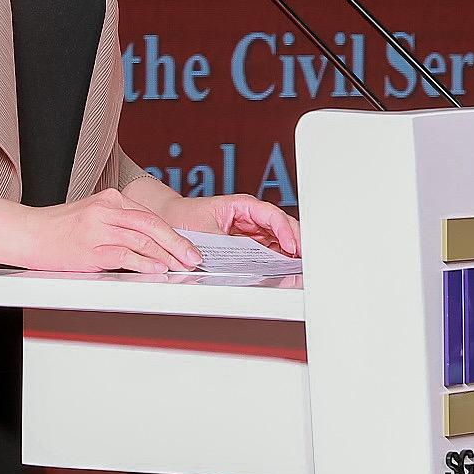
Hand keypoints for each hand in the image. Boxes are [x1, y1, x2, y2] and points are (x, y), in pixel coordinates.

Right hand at [5, 188, 199, 273]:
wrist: (26, 232)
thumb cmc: (57, 228)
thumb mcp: (91, 215)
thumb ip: (119, 222)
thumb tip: (149, 242)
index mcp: (110, 199)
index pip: (150, 216)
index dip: (173, 233)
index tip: (188, 246)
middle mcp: (107, 210)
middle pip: (153, 226)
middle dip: (178, 244)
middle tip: (194, 257)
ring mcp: (99, 228)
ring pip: (143, 240)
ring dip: (167, 256)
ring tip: (181, 266)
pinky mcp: (91, 248)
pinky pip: (126, 255)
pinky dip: (145, 263)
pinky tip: (158, 269)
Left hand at [139, 184, 302, 259]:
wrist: (168, 221)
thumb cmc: (183, 218)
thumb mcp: (202, 231)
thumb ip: (221, 244)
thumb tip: (234, 259)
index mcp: (242, 205)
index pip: (271, 215)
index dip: (285, 230)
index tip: (291, 246)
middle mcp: (250, 217)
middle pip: (281, 227)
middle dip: (295, 241)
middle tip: (305, 259)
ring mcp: (250, 231)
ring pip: (278, 239)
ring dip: (290, 251)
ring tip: (300, 267)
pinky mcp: (247, 244)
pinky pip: (268, 250)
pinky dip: (278, 258)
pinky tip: (285, 268)